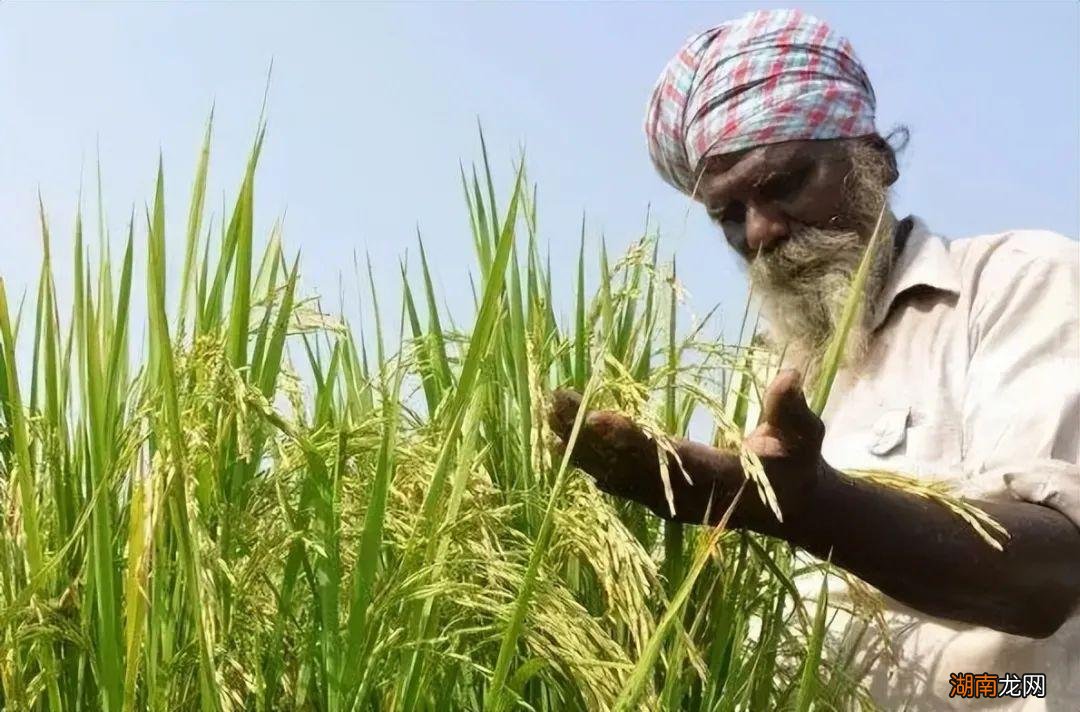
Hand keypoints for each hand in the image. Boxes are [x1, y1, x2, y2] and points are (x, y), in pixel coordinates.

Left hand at [547, 369, 829, 531]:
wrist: (787, 508)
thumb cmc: (797, 463)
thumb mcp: (804, 437)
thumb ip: (792, 412)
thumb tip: (789, 376)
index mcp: (715, 480)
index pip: (666, 459)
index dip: (631, 440)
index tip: (598, 417)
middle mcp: (680, 496)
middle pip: (625, 466)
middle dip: (588, 437)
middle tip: (554, 403)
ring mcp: (663, 501)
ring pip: (612, 474)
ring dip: (577, 446)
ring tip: (548, 412)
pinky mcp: (654, 497)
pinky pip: (612, 479)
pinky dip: (585, 459)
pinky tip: (556, 439)